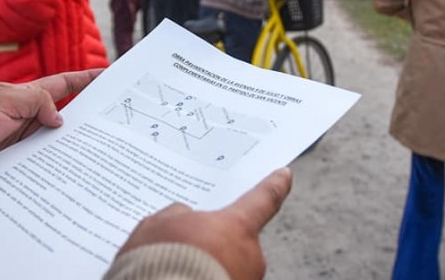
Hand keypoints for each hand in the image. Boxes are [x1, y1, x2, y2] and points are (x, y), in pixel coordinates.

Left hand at [0, 69, 103, 160]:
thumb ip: (36, 103)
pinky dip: (60, 156)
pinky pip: (48, 153)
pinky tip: (75, 162)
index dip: (85, 79)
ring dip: (77, 138)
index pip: (65, 83)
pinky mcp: (24, 153)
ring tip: (101, 143)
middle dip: (90, 111)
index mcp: (31, 94)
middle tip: (113, 115)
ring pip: (61, 134)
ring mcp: (30, 133)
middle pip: (69, 110)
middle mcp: (34, 113)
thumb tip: (60, 121)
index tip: (107, 75)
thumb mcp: (6, 101)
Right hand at [117, 168, 292, 279]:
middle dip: (217, 240)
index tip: (284, 175)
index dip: (274, 185)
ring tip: (174, 267)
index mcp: (238, 227)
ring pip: (228, 266)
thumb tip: (184, 219)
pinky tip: (178, 277)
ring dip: (208, 264)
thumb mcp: (160, 225)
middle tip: (187, 242)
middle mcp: (250, 256)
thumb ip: (178, 216)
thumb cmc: (164, 260)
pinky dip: (203, 278)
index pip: (264, 199)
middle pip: (239, 240)